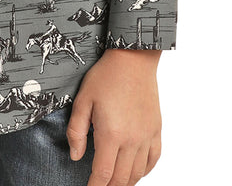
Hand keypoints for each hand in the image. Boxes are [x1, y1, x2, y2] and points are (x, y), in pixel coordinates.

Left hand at [66, 49, 162, 184]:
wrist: (133, 59)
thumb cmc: (106, 76)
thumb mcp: (83, 100)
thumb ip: (77, 131)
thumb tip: (76, 156)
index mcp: (111, 134)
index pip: (103, 174)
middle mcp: (132, 140)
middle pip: (121, 178)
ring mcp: (147, 136)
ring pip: (138, 173)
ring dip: (125, 182)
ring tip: (114, 182)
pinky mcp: (156, 130)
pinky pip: (153, 159)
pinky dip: (144, 171)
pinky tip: (135, 171)